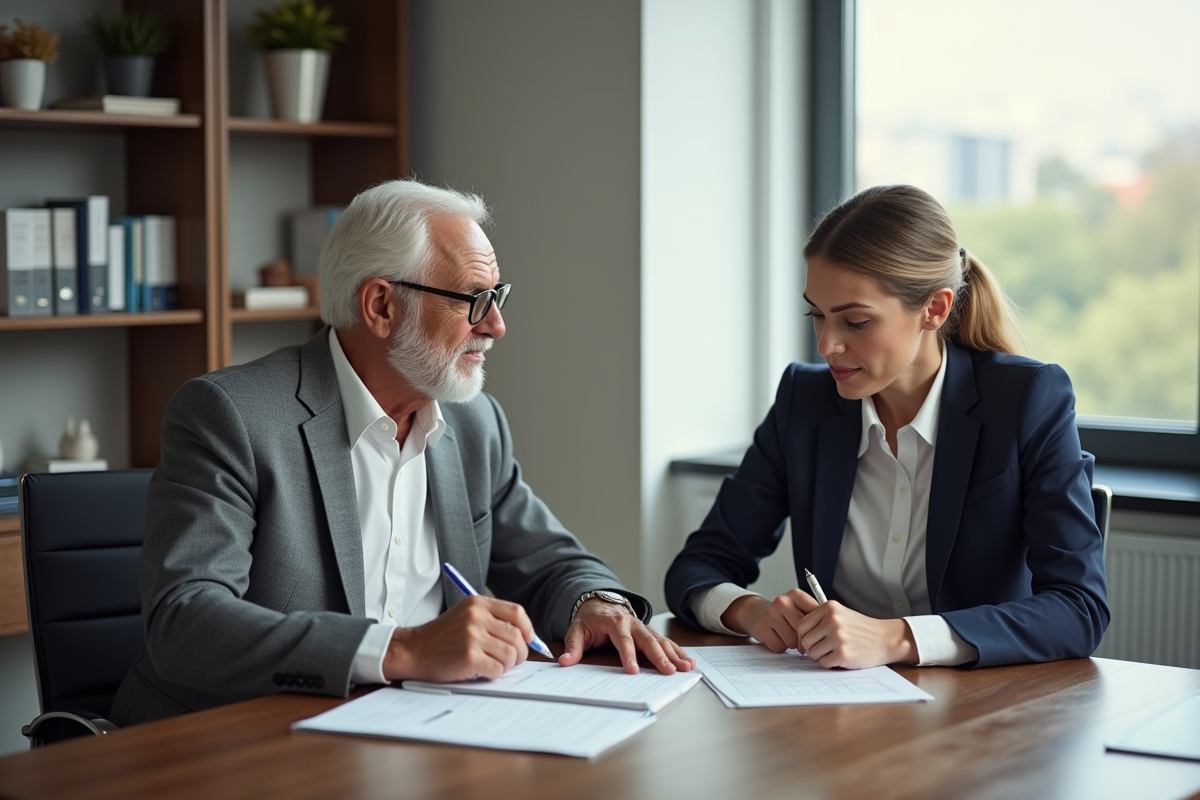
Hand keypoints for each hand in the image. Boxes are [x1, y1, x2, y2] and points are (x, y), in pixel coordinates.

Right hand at [382, 595, 533, 681]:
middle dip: (520, 653)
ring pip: (511, 654)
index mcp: (477, 603)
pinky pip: (498, 669)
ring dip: (506, 665)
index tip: (527, 640)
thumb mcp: (466, 617)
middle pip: (517, 636)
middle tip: (511, 661)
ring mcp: (472, 636)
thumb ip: (492, 621)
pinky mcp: (469, 656)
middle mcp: (476, 617)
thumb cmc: (441, 637)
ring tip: (493, 666)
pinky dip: (494, 675)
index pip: (517, 613)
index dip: (527, 629)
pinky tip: (481, 672)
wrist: (413, 650)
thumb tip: (526, 637)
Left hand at [559, 599, 695, 674]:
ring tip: (686, 667)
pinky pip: (665, 642)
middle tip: (668, 671)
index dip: (628, 656)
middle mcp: (633, 623)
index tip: (633, 670)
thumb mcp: (576, 629)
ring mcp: (643, 627)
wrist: (599, 602)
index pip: (623, 640)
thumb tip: (565, 661)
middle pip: (648, 640)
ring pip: (660, 641)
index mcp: (615, 622)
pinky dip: (677, 651)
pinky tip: (688, 661)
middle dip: (659, 656)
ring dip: (674, 654)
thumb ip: (573, 646)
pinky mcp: (649, 633)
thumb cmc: (589, 619)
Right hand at [722, 589, 819, 650]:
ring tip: (789, 636)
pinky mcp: (763, 628)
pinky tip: (778, 638)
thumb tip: (829, 631)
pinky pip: (780, 646)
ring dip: (793, 644)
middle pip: (803, 629)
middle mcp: (782, 601)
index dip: (817, 627)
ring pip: (792, 640)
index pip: (814, 614)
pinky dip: (781, 647)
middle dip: (804, 638)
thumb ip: (814, 615)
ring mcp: (771, 614)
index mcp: (795, 594)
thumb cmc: (786, 614)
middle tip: (802, 638)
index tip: (816, 631)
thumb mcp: (800, 608)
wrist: (758, 614)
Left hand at [794, 600, 917, 668]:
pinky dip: (830, 664)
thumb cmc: (861, 628)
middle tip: (824, 649)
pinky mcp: (843, 654)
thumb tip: (798, 636)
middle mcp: (833, 620)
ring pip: (813, 653)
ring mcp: (838, 637)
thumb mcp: (841, 614)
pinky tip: (840, 658)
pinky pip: (824, 663)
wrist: (885, 638)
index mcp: (829, 608)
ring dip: (821, 657)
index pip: (802, 625)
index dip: (803, 636)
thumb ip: (820, 620)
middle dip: (812, 648)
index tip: (810, 642)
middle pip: (806, 640)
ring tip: (834, 652)